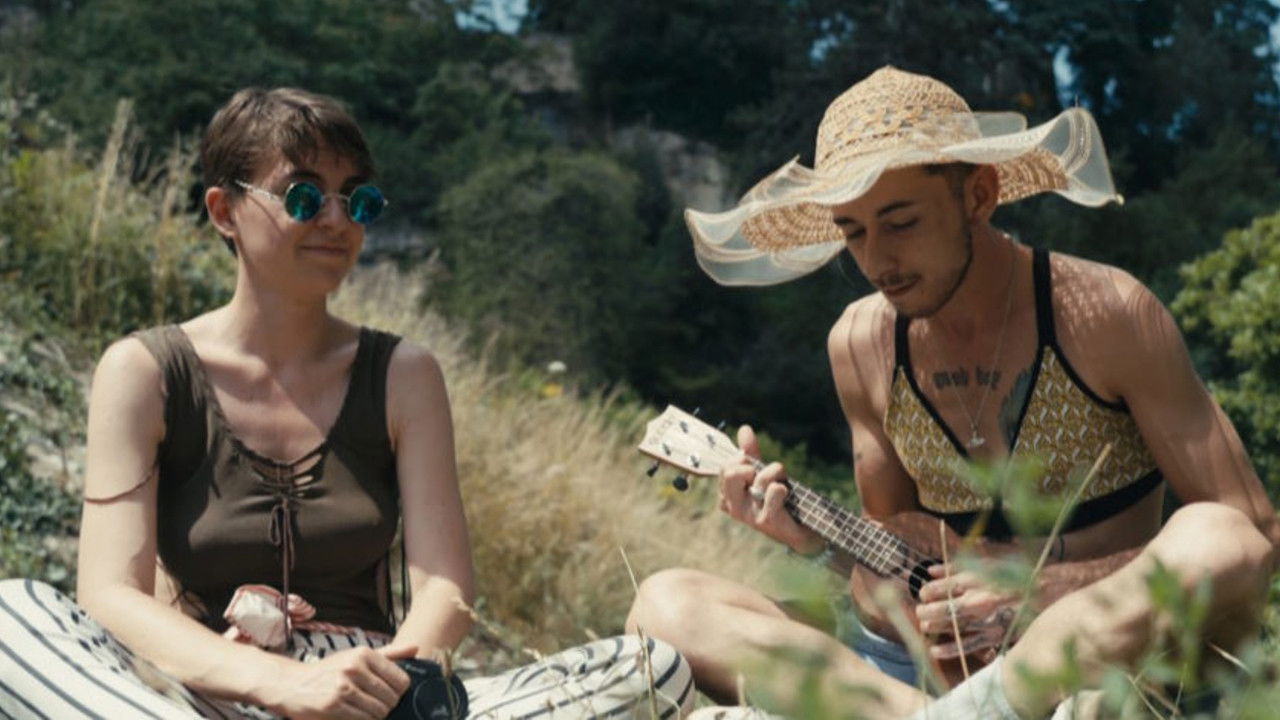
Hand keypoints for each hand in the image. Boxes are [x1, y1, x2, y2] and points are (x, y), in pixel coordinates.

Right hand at [261, 643, 416, 719]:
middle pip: (391, 698)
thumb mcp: (357, 656)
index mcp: (363, 654)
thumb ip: (389, 654)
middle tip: (376, 704)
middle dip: (387, 705)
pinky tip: (355, 715)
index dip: (399, 691)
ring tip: (366, 710)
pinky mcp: (333, 706)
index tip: (389, 693)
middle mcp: (354, 668)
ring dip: (376, 715)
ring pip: (379, 711)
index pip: (401, 679)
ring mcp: (343, 687)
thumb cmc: (330, 670)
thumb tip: (416, 648)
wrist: (293, 685)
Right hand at [718, 425, 821, 553]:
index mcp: (727, 497)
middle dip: (751, 463)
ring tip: (782, 483)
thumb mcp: (762, 474)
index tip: (755, 464)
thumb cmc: (778, 501)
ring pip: (757, 478)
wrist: (801, 531)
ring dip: (775, 472)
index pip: (725, 467)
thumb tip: (745, 429)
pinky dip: (783, 487)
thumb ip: (751, 453)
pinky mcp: (766, 520)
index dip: (743, 458)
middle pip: (730, 472)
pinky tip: (786, 495)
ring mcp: (749, 516)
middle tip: (765, 472)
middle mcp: (733, 508)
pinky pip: (773, 490)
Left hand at [915, 565, 1018, 659]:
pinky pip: (969, 645)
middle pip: (941, 609)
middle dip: (925, 611)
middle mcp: (977, 601)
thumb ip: (956, 567)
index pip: (938, 588)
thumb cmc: (1015, 575)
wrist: (1047, 593)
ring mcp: (985, 620)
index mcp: (974, 580)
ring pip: (951, 627)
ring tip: (926, 626)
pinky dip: (950, 650)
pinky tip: (934, 651)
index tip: (925, 594)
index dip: (926, 592)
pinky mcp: (995, 635)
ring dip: (934, 627)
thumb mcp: (986, 564)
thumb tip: (931, 571)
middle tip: (920, 611)